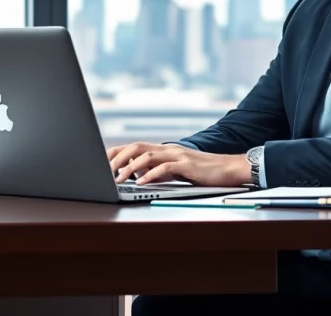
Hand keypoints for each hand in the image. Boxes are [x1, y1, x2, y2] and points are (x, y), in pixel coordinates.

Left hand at [106, 142, 249, 186]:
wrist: (229, 168)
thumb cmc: (203, 171)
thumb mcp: (176, 171)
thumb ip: (159, 172)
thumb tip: (140, 177)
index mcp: (164, 150)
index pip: (134, 147)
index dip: (116, 153)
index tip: (101, 162)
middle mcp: (168, 149)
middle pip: (135, 147)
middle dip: (117, 158)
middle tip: (105, 171)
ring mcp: (177, 155)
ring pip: (146, 157)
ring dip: (129, 168)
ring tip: (118, 179)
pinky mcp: (186, 165)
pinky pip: (164, 168)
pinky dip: (150, 175)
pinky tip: (141, 183)